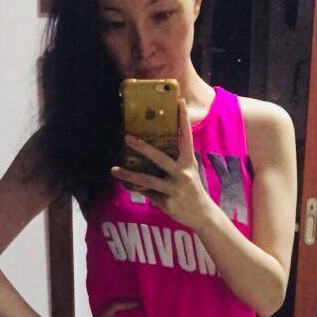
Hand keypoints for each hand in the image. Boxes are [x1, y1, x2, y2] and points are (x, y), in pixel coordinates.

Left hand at [111, 99, 214, 230]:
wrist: (202, 215)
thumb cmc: (192, 189)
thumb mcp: (188, 172)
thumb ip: (175, 160)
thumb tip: (153, 147)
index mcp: (188, 162)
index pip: (186, 137)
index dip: (183, 119)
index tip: (179, 102)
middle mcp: (182, 174)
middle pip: (160, 158)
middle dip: (143, 147)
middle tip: (127, 137)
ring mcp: (174, 189)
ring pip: (147, 180)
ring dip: (129, 175)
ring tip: (114, 170)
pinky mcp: (166, 202)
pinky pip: (146, 193)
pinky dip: (135, 188)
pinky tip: (124, 184)